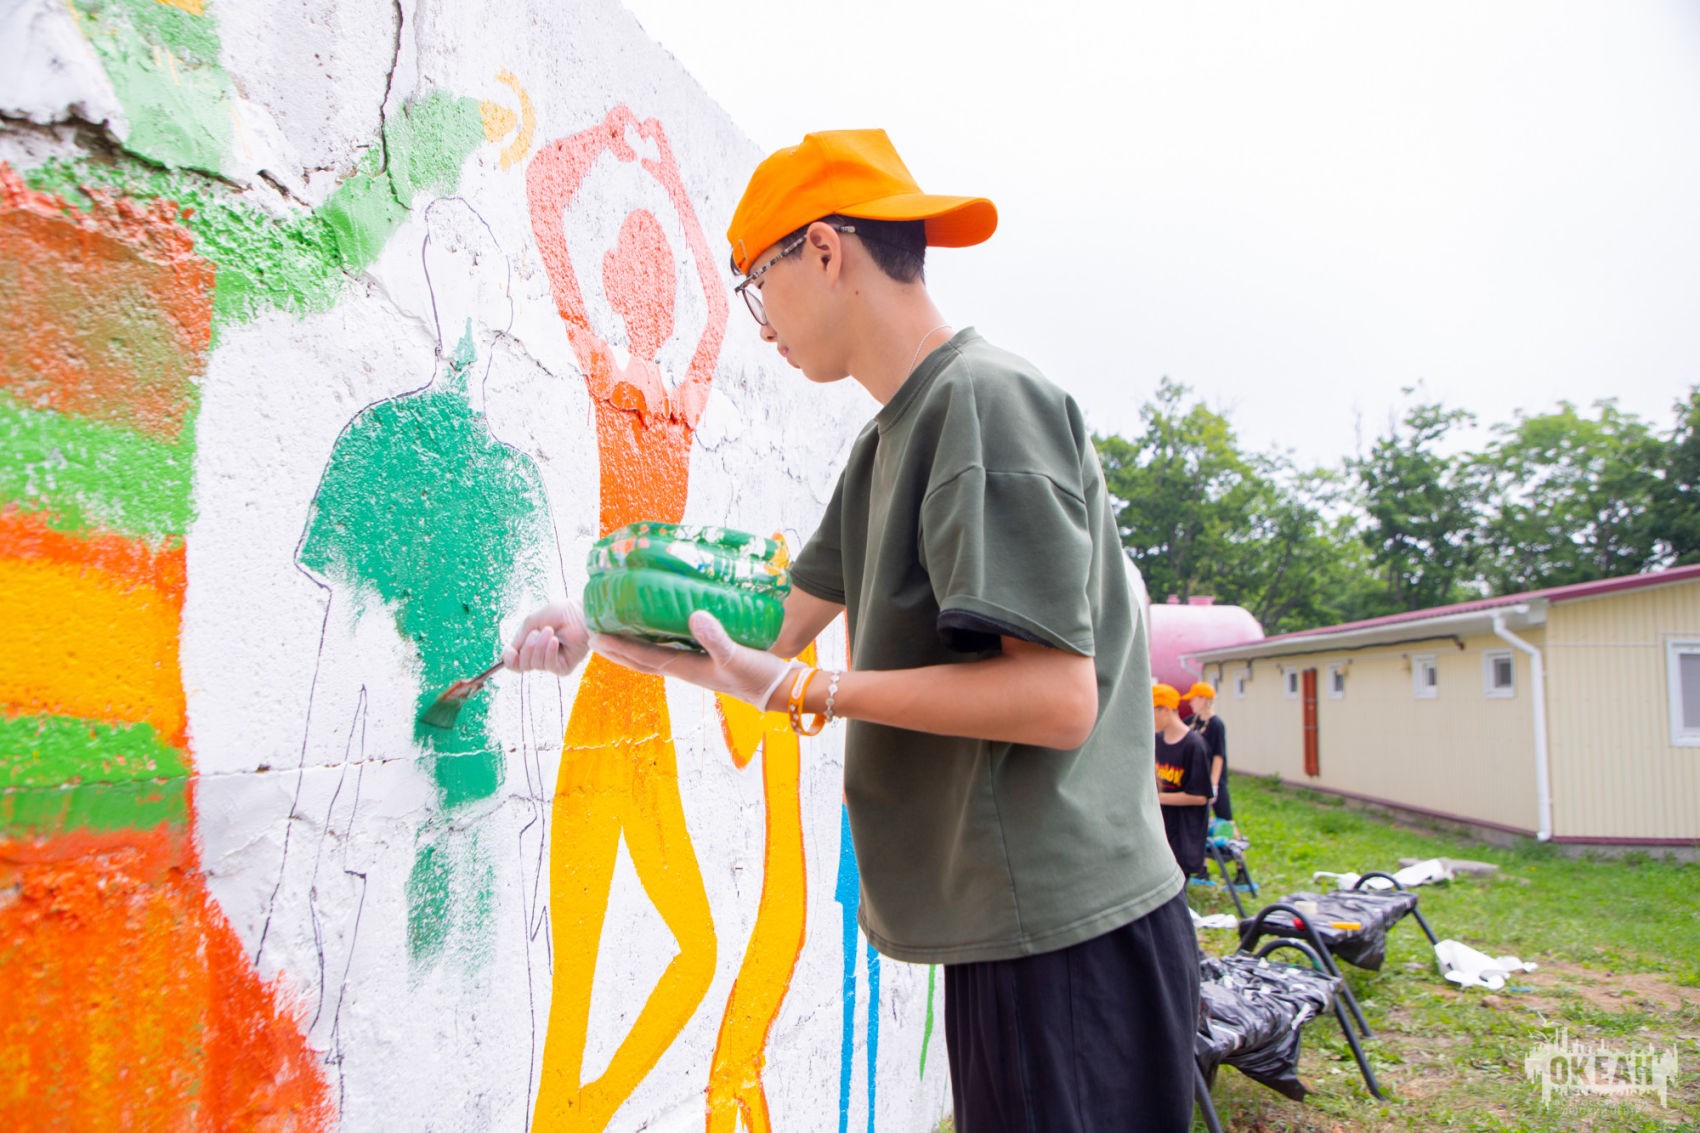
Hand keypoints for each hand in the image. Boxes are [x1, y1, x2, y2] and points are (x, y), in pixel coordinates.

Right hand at [503, 602, 590, 675]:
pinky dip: (549, 652)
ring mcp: (552, 663)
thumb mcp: (532, 622)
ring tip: (549, 631)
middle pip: (522, 665)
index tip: (510, 651)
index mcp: (532, 647)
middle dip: (527, 647)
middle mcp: (540, 657)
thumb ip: (520, 637)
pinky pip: (549, 665)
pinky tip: (555, 641)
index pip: (515, 662)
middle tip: (537, 632)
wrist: (581, 611)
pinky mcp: (564, 668)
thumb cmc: (561, 613)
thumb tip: (507, 654)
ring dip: (539, 646)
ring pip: (534, 664)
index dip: (509, 659)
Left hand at [591, 610, 798, 710]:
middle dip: (617, 650)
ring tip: (615, 635)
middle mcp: (685, 669)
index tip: (596, 636)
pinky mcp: (706, 661)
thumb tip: (694, 615)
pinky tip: (658, 631)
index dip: (619, 647)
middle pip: (642, 661)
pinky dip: (657, 642)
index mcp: (686, 669)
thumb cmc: (757, 675)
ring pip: (654, 657)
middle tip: (593, 636)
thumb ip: (716, 637)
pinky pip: (672, 651)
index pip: (644, 657)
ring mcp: (695, 667)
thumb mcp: (737, 655)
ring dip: (632, 648)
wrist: (779, 690)